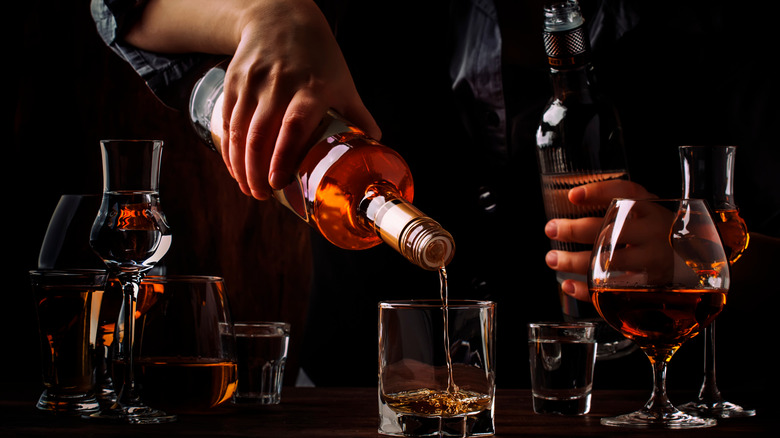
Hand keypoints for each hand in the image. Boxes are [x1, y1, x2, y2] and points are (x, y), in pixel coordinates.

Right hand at [221, 0, 379, 198]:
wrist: (280, 16)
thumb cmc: (318, 55)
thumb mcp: (343, 81)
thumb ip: (357, 114)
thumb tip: (375, 144)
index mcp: (311, 89)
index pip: (294, 127)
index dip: (283, 157)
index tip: (279, 183)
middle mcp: (279, 85)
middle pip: (261, 135)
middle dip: (257, 172)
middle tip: (262, 195)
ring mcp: (253, 82)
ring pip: (239, 131)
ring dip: (240, 166)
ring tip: (248, 188)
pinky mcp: (234, 81)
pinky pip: (227, 121)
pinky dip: (229, 149)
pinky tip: (235, 167)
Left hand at [544, 179, 653, 300]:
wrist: (697, 264)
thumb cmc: (662, 234)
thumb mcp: (648, 212)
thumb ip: (620, 204)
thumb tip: (572, 198)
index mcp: (652, 209)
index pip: (626, 193)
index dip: (598, 192)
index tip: (572, 196)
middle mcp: (654, 232)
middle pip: (610, 229)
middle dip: (574, 230)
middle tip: (551, 229)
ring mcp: (653, 260)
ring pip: (608, 261)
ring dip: (573, 261)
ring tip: (552, 259)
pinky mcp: (649, 286)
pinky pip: (613, 290)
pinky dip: (587, 290)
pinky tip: (568, 284)